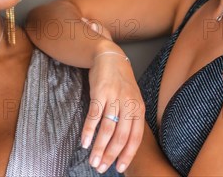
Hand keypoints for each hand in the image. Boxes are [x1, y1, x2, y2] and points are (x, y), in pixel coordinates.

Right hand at [80, 18, 145, 173]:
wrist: (110, 57)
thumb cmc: (121, 82)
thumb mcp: (132, 99)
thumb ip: (130, 119)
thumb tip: (125, 145)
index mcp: (138, 108)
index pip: (135, 137)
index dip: (127, 155)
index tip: (119, 168)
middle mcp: (128, 104)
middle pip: (120, 136)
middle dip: (110, 155)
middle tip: (101, 168)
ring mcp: (114, 98)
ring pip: (107, 129)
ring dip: (98, 148)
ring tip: (92, 161)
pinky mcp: (99, 93)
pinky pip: (94, 116)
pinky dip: (88, 131)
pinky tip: (84, 142)